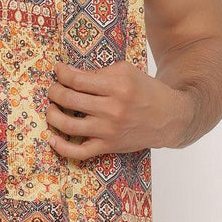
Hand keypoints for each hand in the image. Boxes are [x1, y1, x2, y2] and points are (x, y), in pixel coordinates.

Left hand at [46, 60, 193, 160]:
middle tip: (53, 88)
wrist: (169, 118)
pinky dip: (61, 147)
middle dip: (54, 91)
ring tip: (52, 107)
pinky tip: (52, 137)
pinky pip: (79, 152)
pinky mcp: (108, 146)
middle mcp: (112, 109)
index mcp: (117, 87)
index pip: (77, 80)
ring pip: (68, 125)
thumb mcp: (126, 72)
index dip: (61, 74)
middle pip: (69, 100)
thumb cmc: (146, 91)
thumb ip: (99, 72)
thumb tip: (70, 74)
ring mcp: (109, 130)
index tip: (57, 69)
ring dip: (52, 115)